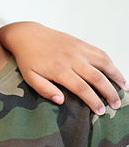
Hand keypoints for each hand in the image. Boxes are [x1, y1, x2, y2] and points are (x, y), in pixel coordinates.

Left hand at [0, 21, 127, 114]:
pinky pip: (101, 53)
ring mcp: (79, 50)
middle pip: (97, 77)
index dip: (93, 100)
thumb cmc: (28, 59)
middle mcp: (73, 59)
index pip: (82, 88)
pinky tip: (116, 72)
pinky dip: (111, 63)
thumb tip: (61, 101)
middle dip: (109, 92)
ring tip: (125, 88)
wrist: (28, 35)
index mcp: (59, 70)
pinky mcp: (82, 43)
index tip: (101, 111)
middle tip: (116, 105)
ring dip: (116, 76)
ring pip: (104, 63)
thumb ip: (44, 90)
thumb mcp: (30, 78)